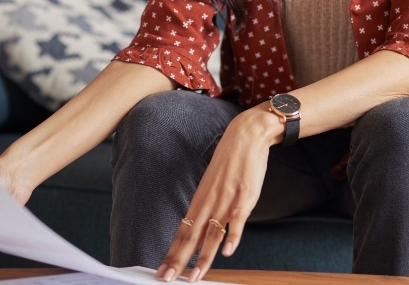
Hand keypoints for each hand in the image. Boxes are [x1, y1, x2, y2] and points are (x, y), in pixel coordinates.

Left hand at [156, 105, 282, 281]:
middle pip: (191, 236)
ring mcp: (227, 200)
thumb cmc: (230, 162)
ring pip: (212, 234)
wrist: (246, 136)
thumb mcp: (213, 185)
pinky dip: (232, 236)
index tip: (162, 269)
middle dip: (179, 260)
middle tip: (168, 278)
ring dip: (204, 257)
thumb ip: (208, 209)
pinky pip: (237, 220)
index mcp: (200, 200)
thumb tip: (202, 231)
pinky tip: (227, 251)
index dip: (172, 253)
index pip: (182, 232)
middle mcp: (209, 203)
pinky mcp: (245, 196)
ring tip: (195, 276)